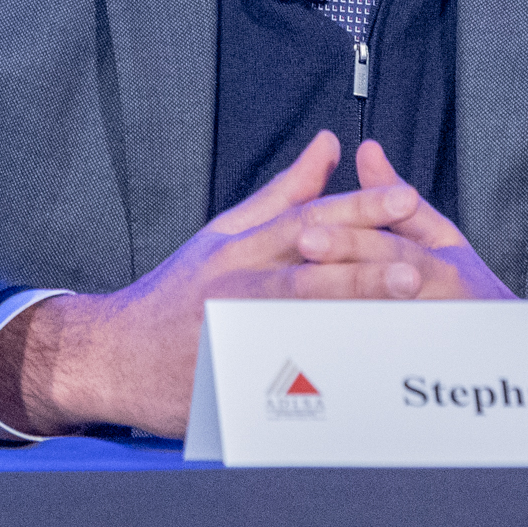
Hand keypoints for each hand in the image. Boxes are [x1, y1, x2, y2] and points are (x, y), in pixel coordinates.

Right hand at [0, 130, 481, 436]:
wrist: (112, 356)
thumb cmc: (174, 294)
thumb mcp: (225, 234)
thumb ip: (284, 193)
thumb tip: (329, 146)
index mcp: (240, 246)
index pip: (306, 219)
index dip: (358, 208)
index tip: (405, 199)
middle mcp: (235, 286)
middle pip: (305, 272)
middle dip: (362, 269)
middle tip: (415, 267)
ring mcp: (231, 335)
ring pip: (294, 325)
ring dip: (348, 318)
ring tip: (394, 315)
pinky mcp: (227, 381)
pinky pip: (278, 377)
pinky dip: (320, 371)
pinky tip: (359, 371)